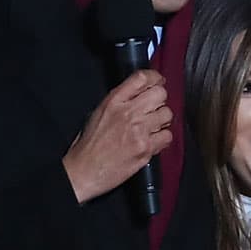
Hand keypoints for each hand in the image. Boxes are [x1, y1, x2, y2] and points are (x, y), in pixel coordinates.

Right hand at [62, 70, 172, 203]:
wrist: (83, 171)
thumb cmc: (88, 144)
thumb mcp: (98, 113)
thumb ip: (120, 101)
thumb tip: (142, 94)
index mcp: (113, 101)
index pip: (141, 78)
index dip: (155, 78)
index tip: (158, 82)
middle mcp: (127, 112)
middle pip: (160, 94)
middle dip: (160, 100)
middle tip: (154, 109)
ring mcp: (138, 130)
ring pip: (167, 114)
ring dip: (162, 120)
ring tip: (151, 127)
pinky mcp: (146, 148)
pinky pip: (167, 136)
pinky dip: (162, 138)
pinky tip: (151, 141)